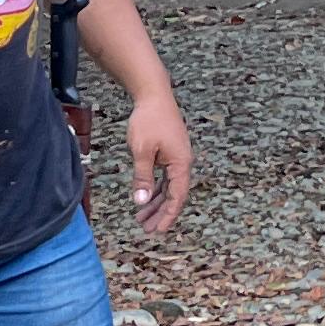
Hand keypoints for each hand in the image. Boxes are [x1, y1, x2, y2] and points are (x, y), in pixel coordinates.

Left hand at [129, 94, 195, 237]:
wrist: (154, 95)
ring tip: (142, 218)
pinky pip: (165, 177)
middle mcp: (182, 162)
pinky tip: (146, 198)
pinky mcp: (169, 153)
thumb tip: (141, 201)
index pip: (177, 196)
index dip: (168, 215)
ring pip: (169, 187)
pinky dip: (156, 189)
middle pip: (174, 194)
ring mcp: (176, 157)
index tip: (158, 230)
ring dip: (156, 202)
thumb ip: (142, 177)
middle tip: (147, 230)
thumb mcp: (142, 150)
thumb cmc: (149, 120)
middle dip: (161, 213)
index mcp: (180, 163)